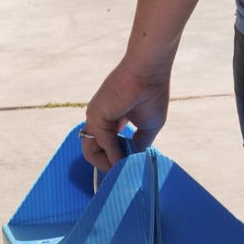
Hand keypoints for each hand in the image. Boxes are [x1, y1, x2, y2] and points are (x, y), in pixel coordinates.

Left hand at [82, 56, 172, 170]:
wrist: (149, 72)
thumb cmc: (152, 93)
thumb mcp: (149, 126)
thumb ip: (138, 145)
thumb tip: (131, 163)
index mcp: (111, 118)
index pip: (107, 144)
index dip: (117, 158)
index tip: (129, 166)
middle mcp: (100, 118)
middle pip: (96, 150)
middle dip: (110, 165)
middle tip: (125, 172)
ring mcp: (95, 117)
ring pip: (91, 151)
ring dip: (108, 164)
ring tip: (124, 167)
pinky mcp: (94, 116)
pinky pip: (99, 144)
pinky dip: (112, 155)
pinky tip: (124, 157)